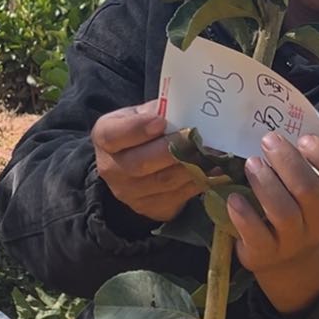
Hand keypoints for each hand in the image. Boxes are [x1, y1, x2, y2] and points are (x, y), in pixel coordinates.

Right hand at [92, 103, 201, 222]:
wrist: (132, 164)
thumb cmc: (140, 131)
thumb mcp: (142, 114)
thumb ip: (159, 111)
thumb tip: (188, 110)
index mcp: (105, 138)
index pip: (114, 136)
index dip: (136, 130)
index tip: (159, 122)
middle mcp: (111, 169)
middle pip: (141, 164)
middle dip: (171, 150)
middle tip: (194, 137)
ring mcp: (130, 194)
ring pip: (164, 182)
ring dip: (192, 166)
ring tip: (212, 152)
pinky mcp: (151, 208)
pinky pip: (178, 197)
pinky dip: (199, 182)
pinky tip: (214, 169)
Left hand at [229, 131, 318, 315]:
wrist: (289, 261)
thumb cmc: (297, 209)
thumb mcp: (309, 187)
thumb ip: (301, 162)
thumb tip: (272, 121)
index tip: (303, 139)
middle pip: (309, 190)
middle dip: (287, 161)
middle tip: (268, 141)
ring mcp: (293, 241)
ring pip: (284, 212)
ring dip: (266, 183)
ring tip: (251, 163)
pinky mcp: (265, 254)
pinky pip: (257, 235)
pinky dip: (244, 215)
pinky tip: (233, 198)